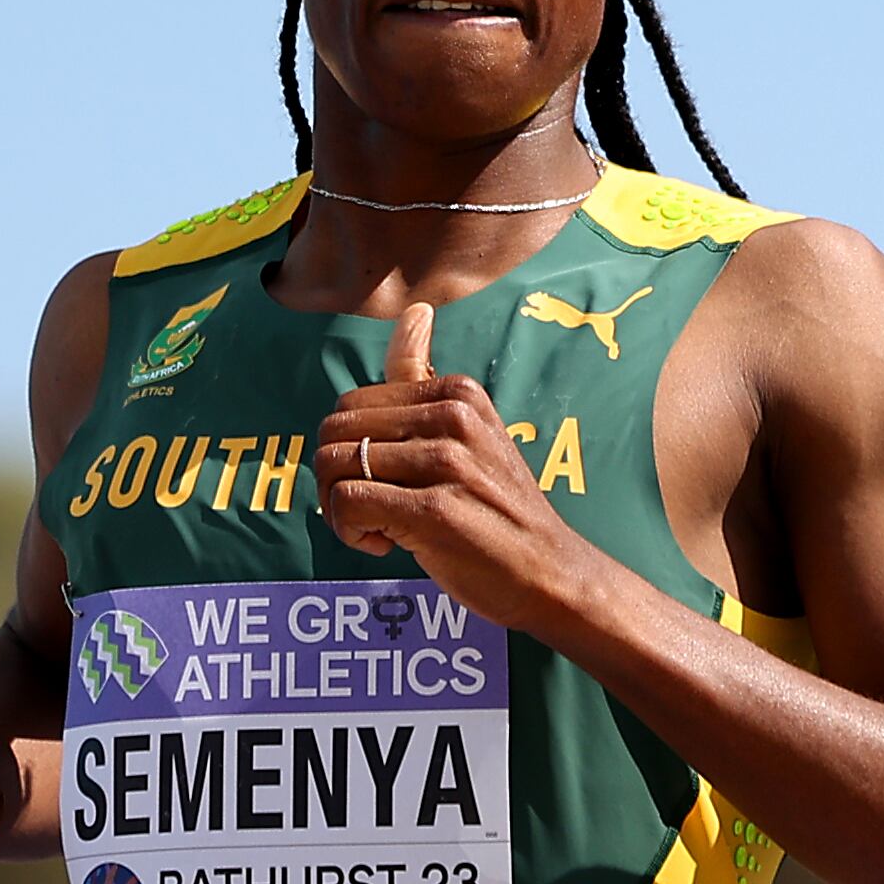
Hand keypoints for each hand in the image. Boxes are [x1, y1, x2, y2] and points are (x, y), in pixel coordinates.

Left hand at [315, 302, 599, 631]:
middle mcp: (451, 417)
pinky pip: (347, 503)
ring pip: (334, 467)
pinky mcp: (434, 509)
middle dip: (334, 478)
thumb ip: (426, 377)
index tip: (387, 481)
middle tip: (371, 510)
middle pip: (334, 432)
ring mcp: (445, 462)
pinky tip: (385, 544)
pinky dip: (350, 532)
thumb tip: (415, 311)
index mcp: (456, 392)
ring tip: (379, 528)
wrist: (550, 572)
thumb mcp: (471, 430)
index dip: (351, 450)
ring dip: (340, 510)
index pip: (351, 404)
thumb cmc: (498, 508)